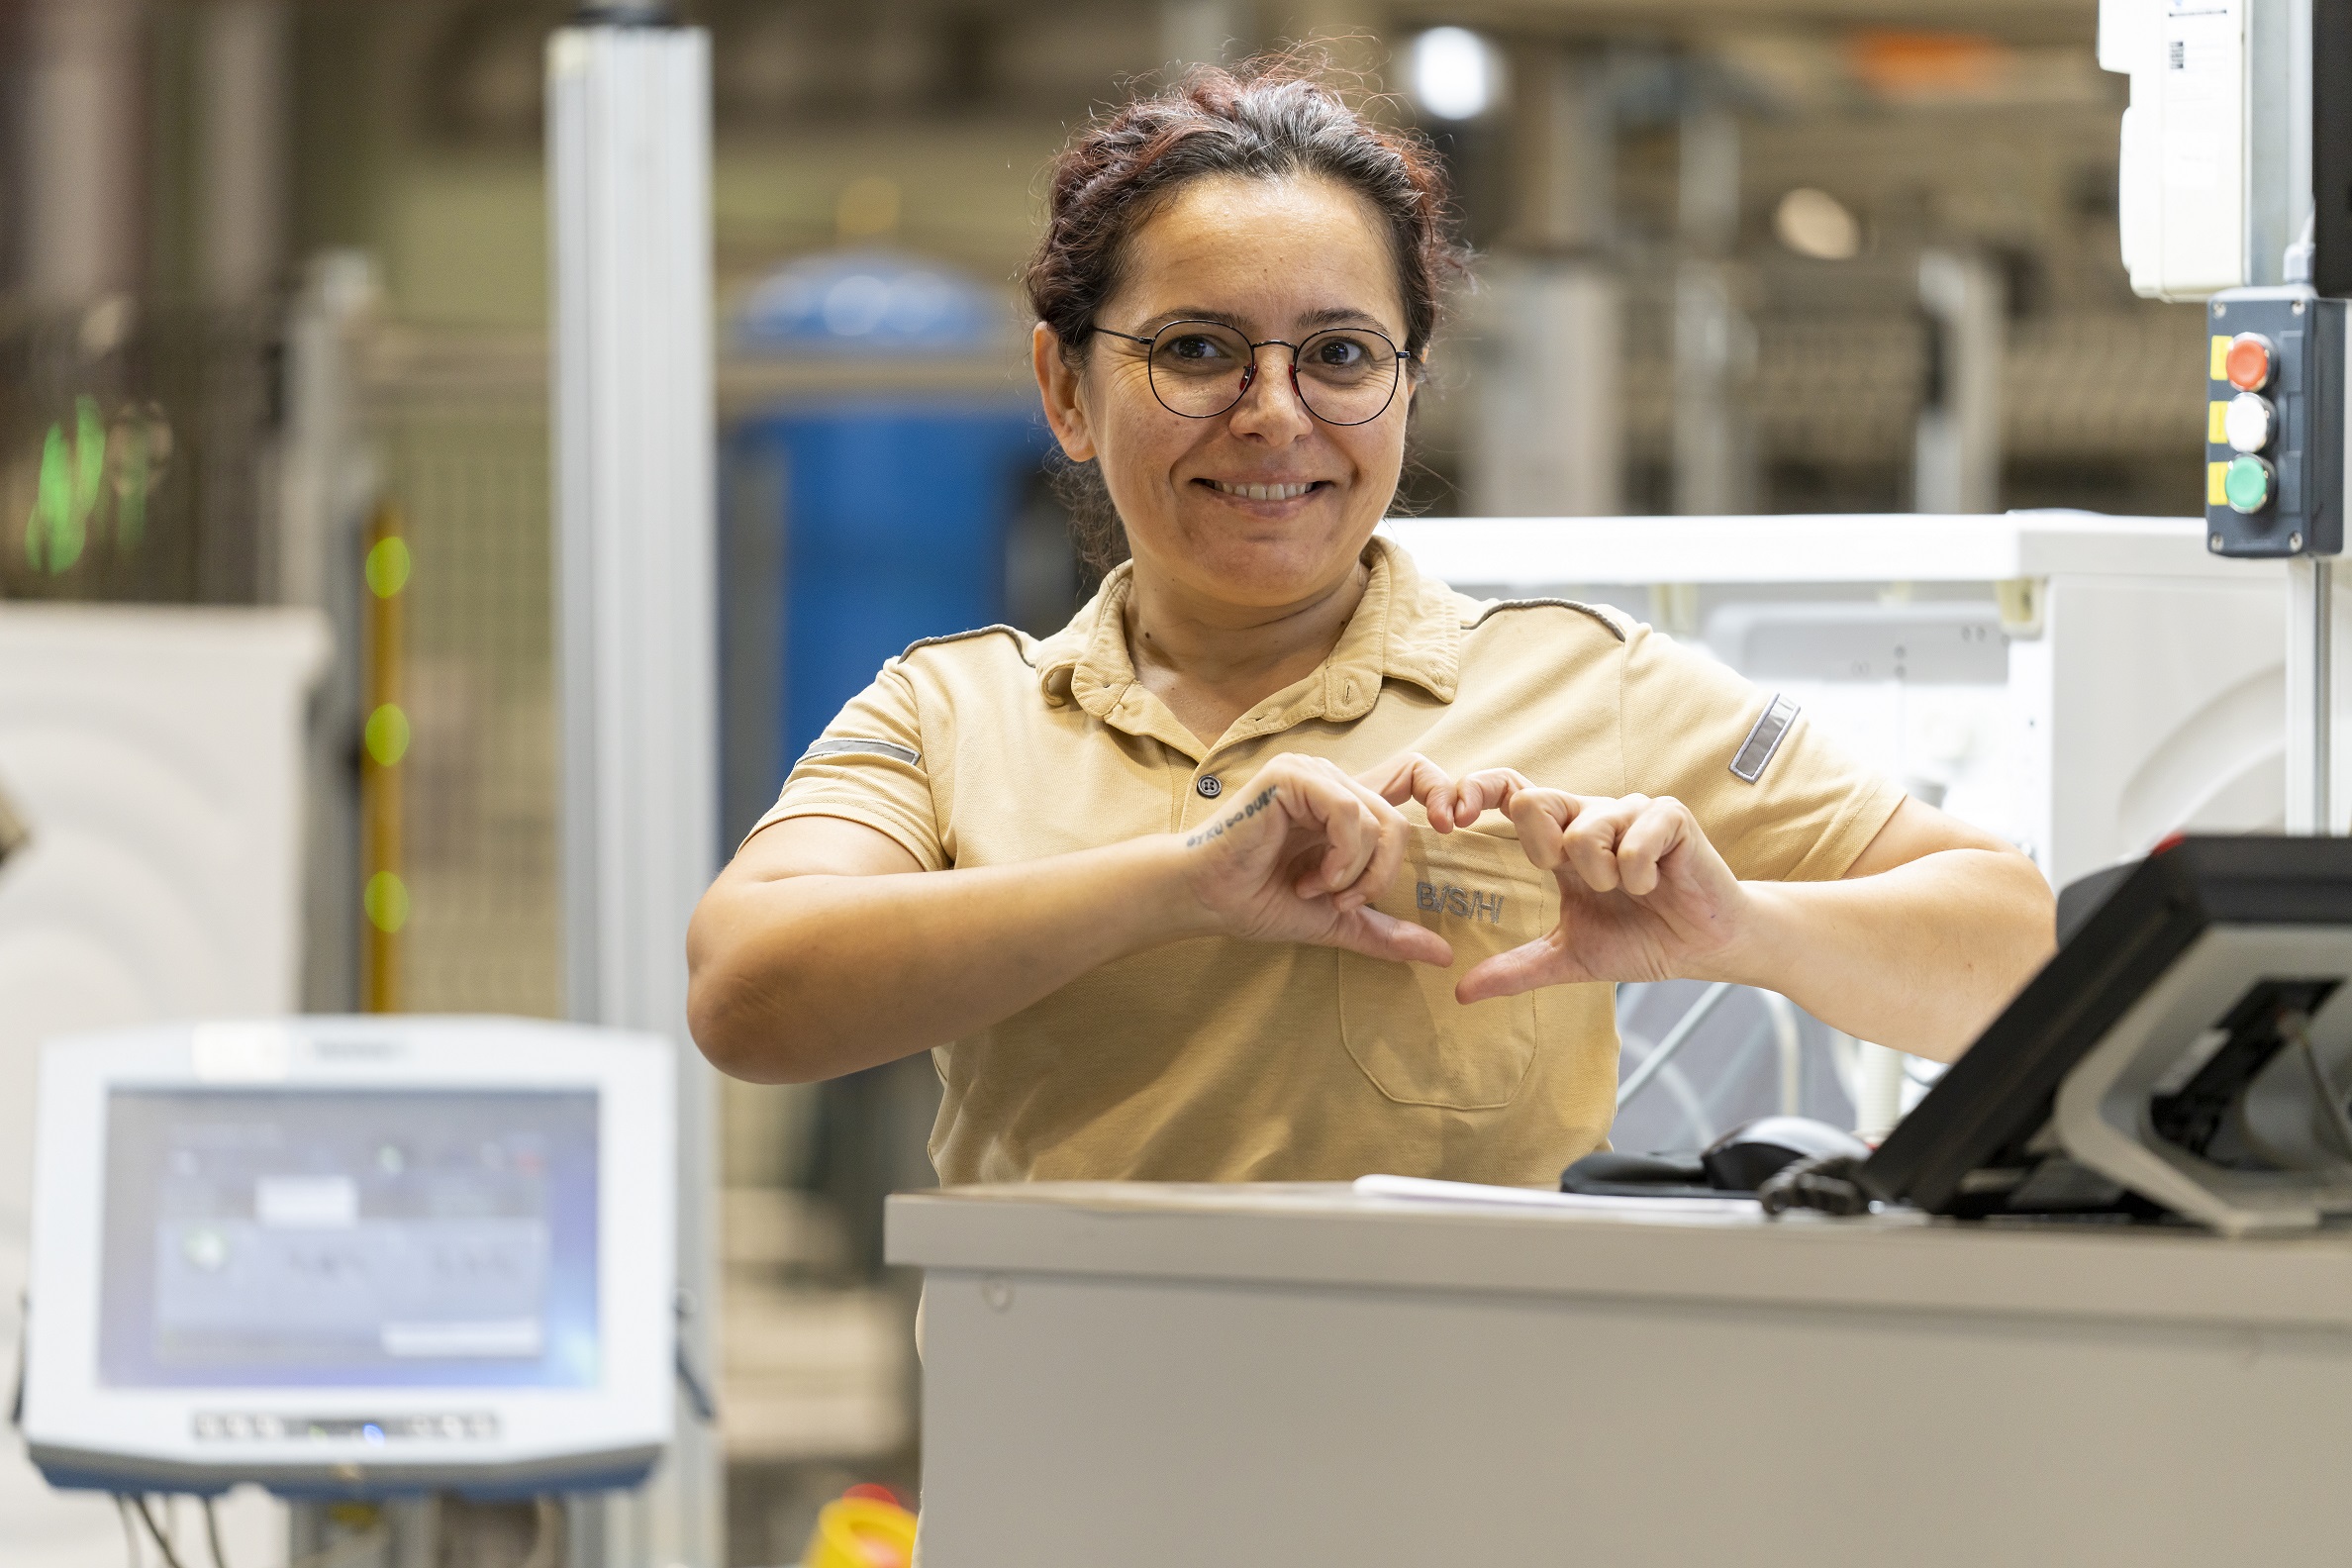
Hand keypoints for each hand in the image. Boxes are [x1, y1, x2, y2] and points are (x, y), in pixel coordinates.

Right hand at [1174, 751, 1455, 965]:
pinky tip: (1310, 879)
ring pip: (1377, 819)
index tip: (1451, 829)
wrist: (1206, 900)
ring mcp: (1312, 775)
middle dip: (1383, 873)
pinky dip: (1339, 858)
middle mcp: (1332, 783)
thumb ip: (1385, 932)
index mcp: (1345, 807)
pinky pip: (1348, 814)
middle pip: (1400, 818)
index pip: (1413, 774)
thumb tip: (1442, 956)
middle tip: (1346, 903)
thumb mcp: (1337, 920)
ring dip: (1355, 872)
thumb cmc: (1257, 902)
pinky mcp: (1292, 777)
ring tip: (1316, 891)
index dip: (1441, 790)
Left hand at [1439, 770, 1751, 1000]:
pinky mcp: (1669, 817)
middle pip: (1532, 799)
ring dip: (1600, 874)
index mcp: (1561, 839)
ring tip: (1628, 890)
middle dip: (1541, 846)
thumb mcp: (1569, 957)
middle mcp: (1590, 816)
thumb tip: (1461, 993)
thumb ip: (1517, 968)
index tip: (1452, 821)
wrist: (1706, 948)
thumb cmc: (1641, 939)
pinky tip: (1655, 885)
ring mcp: (1630, 812)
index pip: (1510, 793)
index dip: (1476, 791)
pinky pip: (1634, 837)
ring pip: (1584, 828)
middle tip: (1570, 876)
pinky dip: (1639, 872)